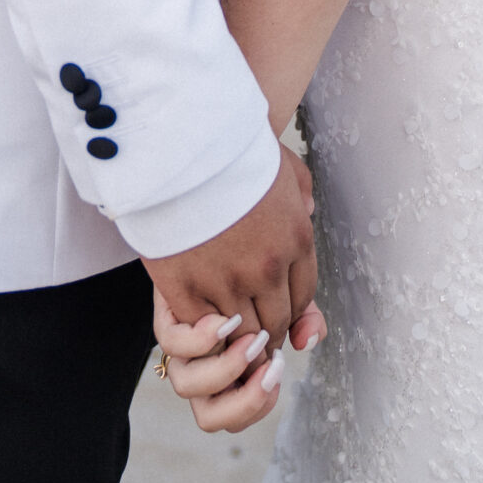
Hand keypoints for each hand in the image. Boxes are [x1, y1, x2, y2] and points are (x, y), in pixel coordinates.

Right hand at [141, 144, 316, 352]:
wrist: (175, 144)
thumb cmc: (227, 149)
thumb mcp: (281, 163)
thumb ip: (300, 192)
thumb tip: (307, 212)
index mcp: (296, 238)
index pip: (303, 296)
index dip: (290, 310)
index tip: (276, 310)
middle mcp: (268, 267)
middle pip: (276, 321)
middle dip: (268, 330)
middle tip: (254, 332)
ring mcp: (227, 281)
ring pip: (243, 334)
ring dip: (239, 338)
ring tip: (229, 335)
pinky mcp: (186, 289)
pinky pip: (204, 330)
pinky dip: (207, 334)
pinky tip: (203, 323)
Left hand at [152, 283, 326, 433]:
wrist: (214, 230)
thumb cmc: (252, 266)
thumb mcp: (284, 291)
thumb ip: (302, 315)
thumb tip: (309, 340)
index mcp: (226, 372)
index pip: (234, 417)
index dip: (260, 402)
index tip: (280, 364)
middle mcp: (199, 367)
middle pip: (210, 416)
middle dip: (251, 392)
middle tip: (271, 359)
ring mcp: (181, 345)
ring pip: (188, 386)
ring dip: (228, 369)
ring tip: (252, 341)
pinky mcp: (167, 314)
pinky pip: (173, 345)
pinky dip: (202, 341)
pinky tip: (226, 319)